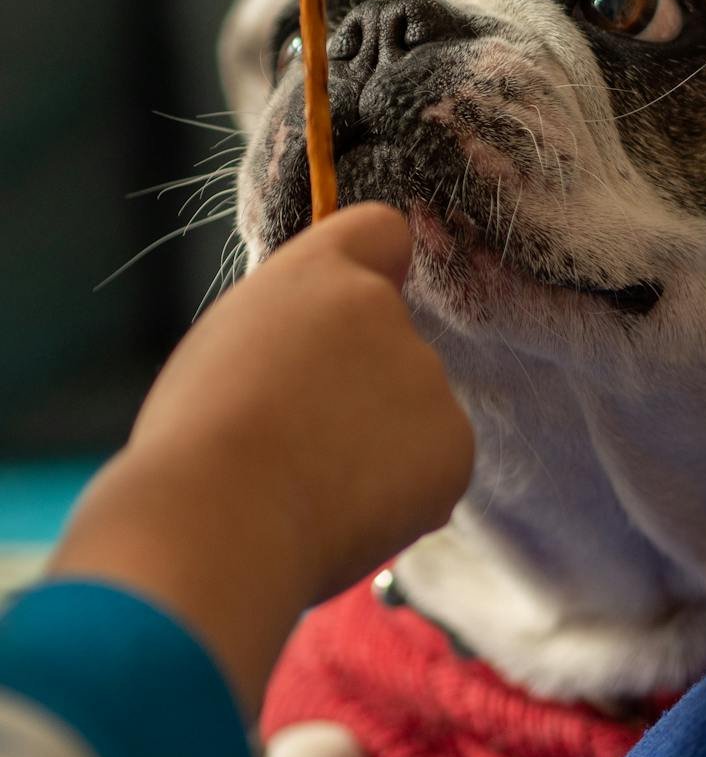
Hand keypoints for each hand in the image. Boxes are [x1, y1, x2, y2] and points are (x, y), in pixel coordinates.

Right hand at [49, 203, 472, 712]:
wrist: (220, 524)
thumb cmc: (199, 440)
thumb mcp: (229, 344)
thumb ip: (294, 328)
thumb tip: (328, 352)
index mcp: (324, 273)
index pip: (379, 232)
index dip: (367, 269)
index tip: (348, 309)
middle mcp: (390, 312)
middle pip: (388, 342)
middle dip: (358, 383)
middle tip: (295, 436)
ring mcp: (429, 378)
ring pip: (410, 410)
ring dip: (376, 442)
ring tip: (308, 482)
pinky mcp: (455, 446)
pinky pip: (432, 465)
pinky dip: (401, 491)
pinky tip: (344, 510)